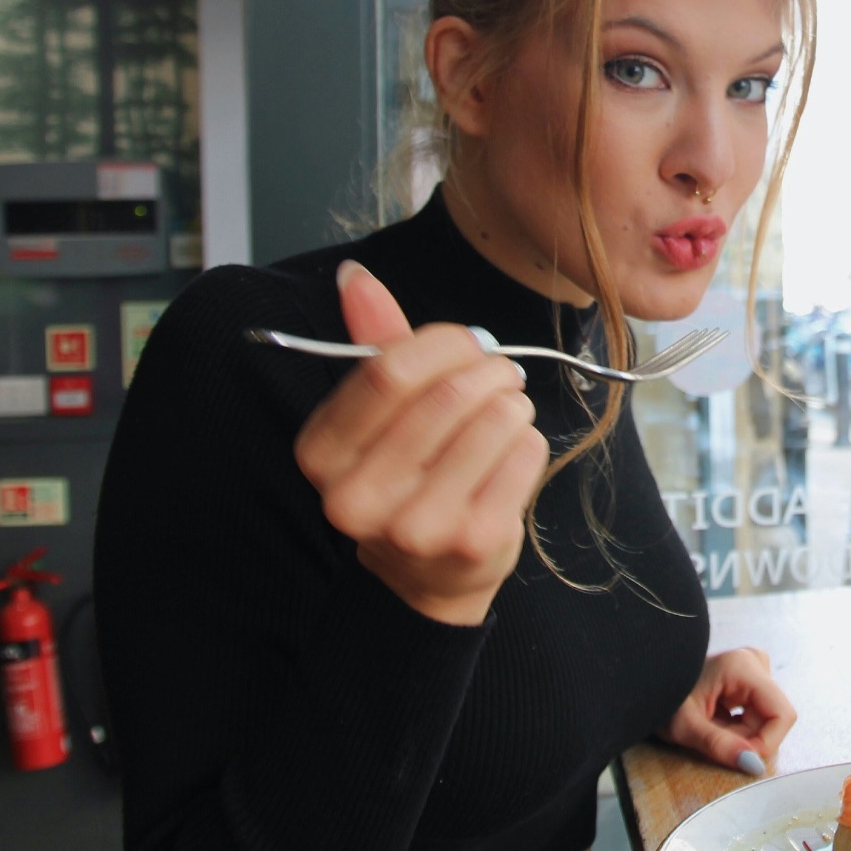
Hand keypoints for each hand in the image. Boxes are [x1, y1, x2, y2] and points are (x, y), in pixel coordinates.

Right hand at [294, 260, 549, 624]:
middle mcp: (358, 498)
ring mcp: (417, 526)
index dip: (443, 343)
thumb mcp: (376, 414)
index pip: (388, 372)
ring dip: (512, 404)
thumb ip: (372, 343)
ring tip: (505, 412)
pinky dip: (528, 441)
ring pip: (494, 421)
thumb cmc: (404, 477)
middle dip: (489, 370)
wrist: (425, 575)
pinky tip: (510, 455)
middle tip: (501, 372)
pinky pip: (524, 455)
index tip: (469, 343)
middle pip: (447, 396)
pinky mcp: (472, 542)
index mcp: (321, 455)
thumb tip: (355, 275)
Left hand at [658, 648, 796, 775]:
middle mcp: (754, 663)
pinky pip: (757, 714)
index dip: (767, 743)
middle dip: (747, 739)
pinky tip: (716, 721)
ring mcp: (753, 669)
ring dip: (741, 735)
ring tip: (710, 728)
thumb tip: (754, 765)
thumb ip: (719, 745)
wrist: (646, 681)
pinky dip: (738, 727)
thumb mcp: (685, 727)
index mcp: (744, 667)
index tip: (740, 757)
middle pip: (772, 719)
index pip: (782, 715)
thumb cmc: (660, 697)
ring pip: (765, 719)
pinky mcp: (749, 680)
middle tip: (712, 738)